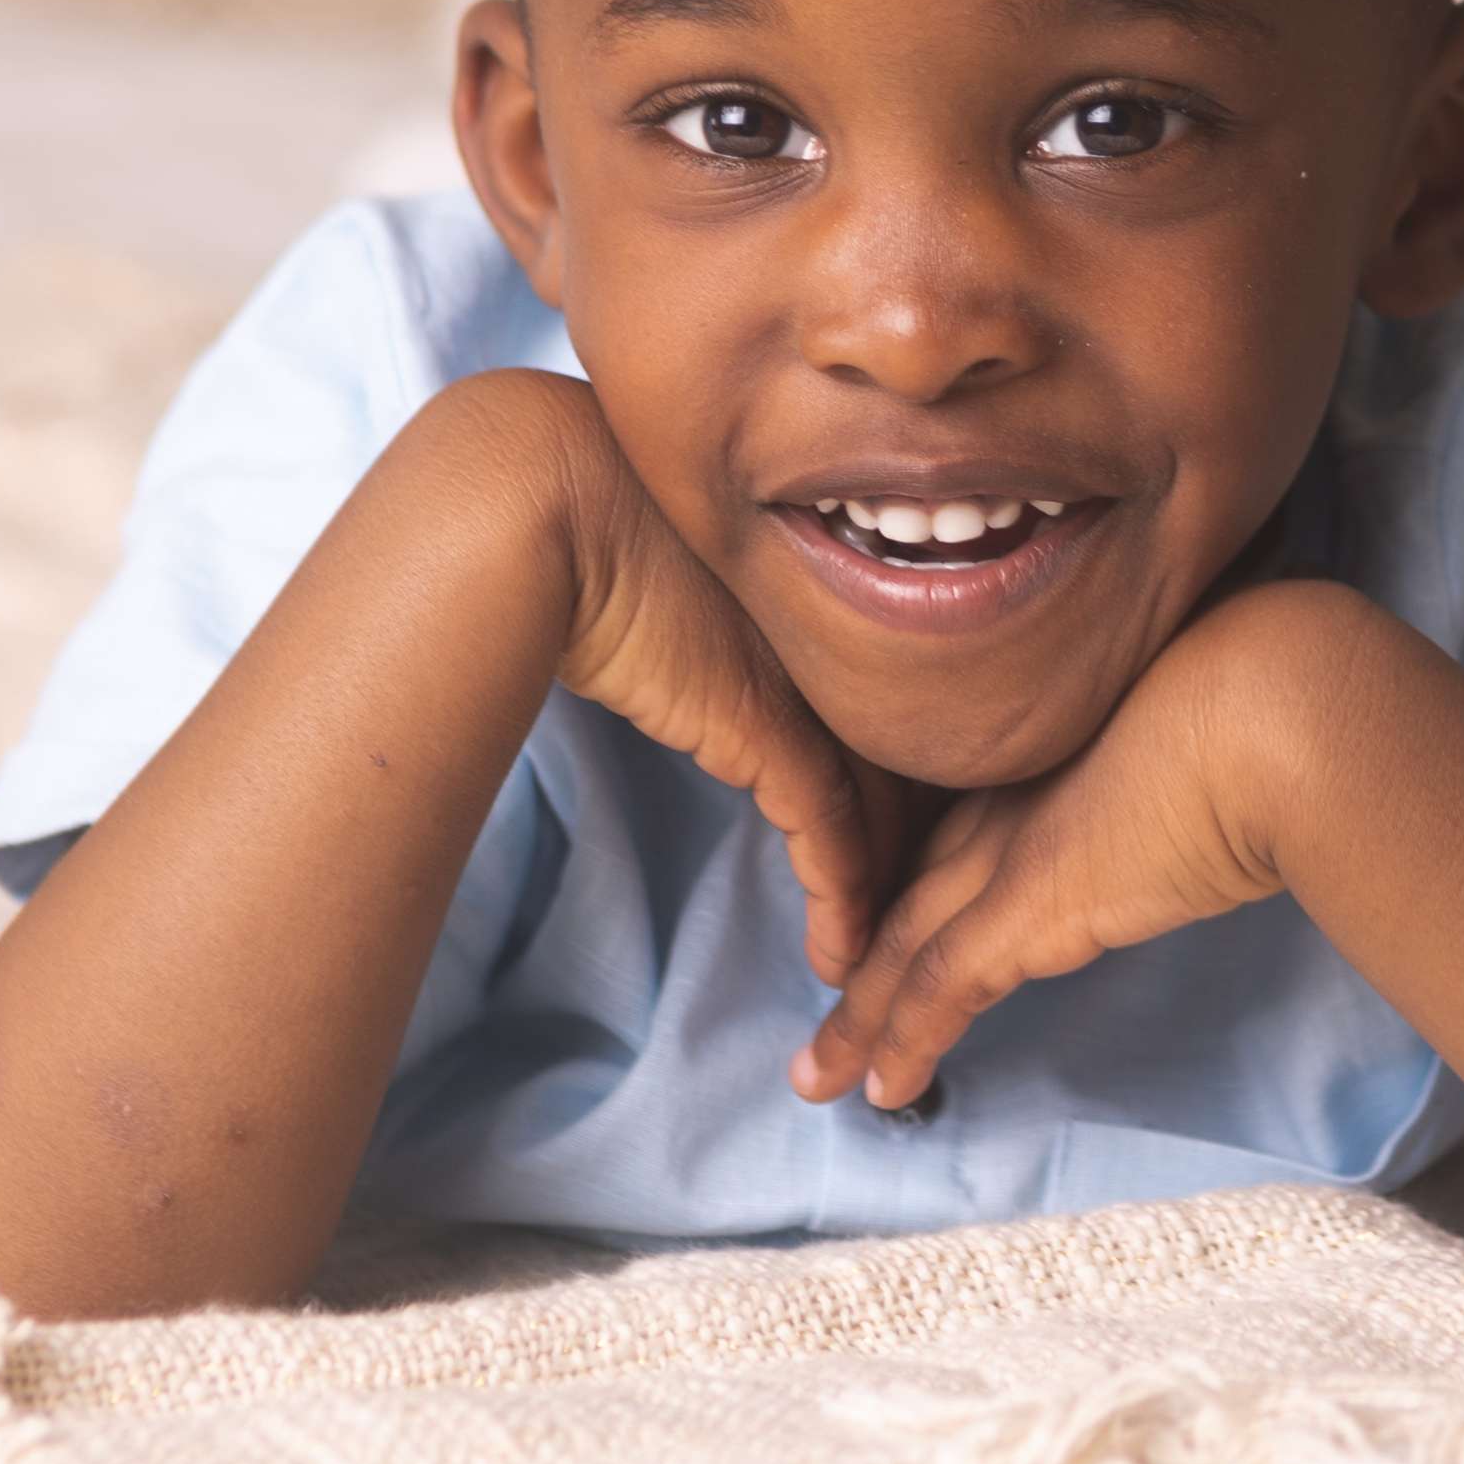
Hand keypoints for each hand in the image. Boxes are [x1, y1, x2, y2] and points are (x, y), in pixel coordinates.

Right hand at [486, 372, 926, 981]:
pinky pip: (835, 838)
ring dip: (879, 893)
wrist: (551, 502)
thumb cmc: (585, 514)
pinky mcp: (772, 731)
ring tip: (875, 961)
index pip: (895, 699)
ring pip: (881, 809)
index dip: (902, 775)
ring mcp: (809, 682)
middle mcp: (833, 638)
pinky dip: (843, 903)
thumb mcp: (671, 570)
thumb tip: (684, 644)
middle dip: (911, 843)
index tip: (903, 836)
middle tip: (911, 914)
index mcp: (824, 591)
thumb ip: (711, 617)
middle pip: (906, 758)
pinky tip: (839, 955)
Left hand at [791, 580, 1382, 1109]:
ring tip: (817, 1075)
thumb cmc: (1278, 692)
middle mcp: (1011, 791)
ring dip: (858, 1016)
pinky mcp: (1029, 904)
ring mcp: (1010, 846)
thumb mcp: (1215, 719)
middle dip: (864, 946)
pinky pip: (940, 987)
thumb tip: (1219, 781)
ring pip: (903, 944)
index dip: (923, 871)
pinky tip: (875, 1088)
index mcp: (1049, 743)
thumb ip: (1189, 754)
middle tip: (828, 993)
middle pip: (910, 882)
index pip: (960, 820)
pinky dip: (901, 1039)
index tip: (899, 911)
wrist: (1278, 704)